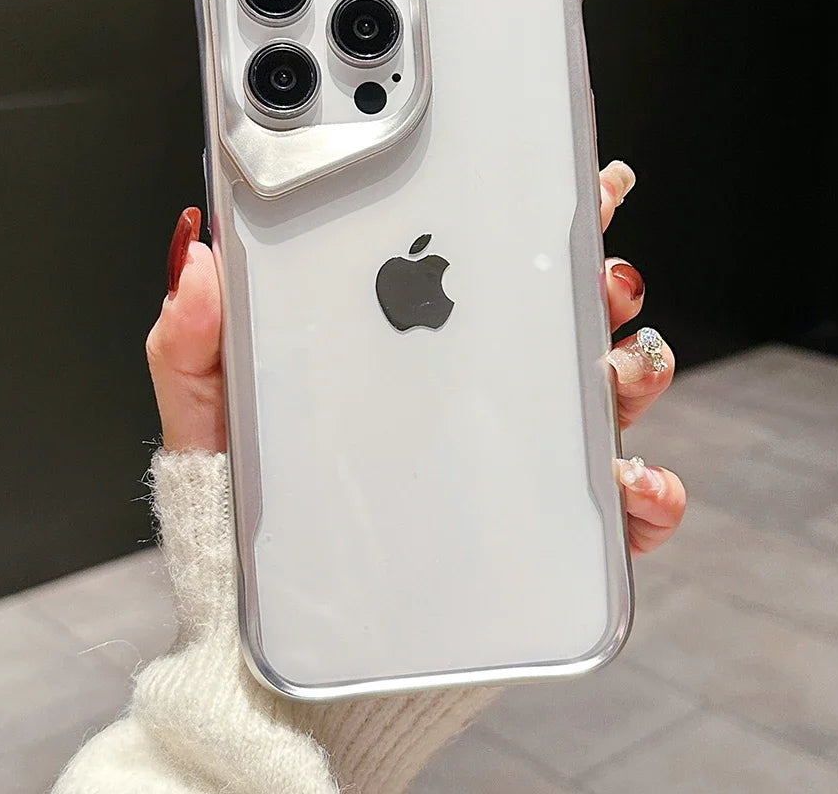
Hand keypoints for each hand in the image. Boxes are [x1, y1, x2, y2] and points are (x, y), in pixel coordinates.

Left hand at [146, 161, 684, 555]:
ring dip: (636, 373)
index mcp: (407, 352)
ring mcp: (511, 465)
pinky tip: (631, 483)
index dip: (534, 222)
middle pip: (562, 322)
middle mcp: (470, 397)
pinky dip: (645, 491)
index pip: (479, 270)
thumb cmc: (245, 525)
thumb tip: (197, 257)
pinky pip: (614, 512)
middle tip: (602, 277)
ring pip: (605, 400)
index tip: (572, 187)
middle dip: (603, 285)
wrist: (269, 650)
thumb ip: (192, 341)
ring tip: (617, 373)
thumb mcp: (207, 422)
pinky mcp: (538, 538)